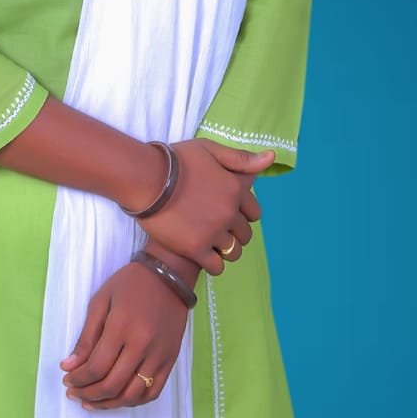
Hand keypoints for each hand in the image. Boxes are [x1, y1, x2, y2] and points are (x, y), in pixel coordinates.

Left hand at [59, 262, 188, 409]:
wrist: (169, 274)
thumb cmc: (130, 283)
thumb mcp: (101, 301)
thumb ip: (86, 336)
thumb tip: (68, 365)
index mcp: (122, 326)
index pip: (97, 367)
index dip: (78, 379)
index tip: (67, 379)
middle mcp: (143, 345)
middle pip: (112, 385)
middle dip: (88, 394)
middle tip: (74, 392)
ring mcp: (159, 355)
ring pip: (132, 395)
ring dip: (109, 404)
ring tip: (92, 401)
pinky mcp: (171, 360)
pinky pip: (153, 392)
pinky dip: (134, 401)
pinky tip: (118, 398)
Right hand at [139, 138, 274, 273]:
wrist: (144, 177)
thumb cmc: (176, 161)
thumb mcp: (209, 150)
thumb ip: (241, 158)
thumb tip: (272, 158)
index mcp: (235, 188)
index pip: (255, 211)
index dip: (243, 212)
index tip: (228, 210)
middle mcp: (229, 212)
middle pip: (245, 234)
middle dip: (234, 231)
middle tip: (214, 226)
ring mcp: (213, 232)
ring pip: (233, 252)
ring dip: (225, 249)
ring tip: (209, 242)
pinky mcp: (195, 248)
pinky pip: (216, 267)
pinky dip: (212, 263)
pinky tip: (200, 253)